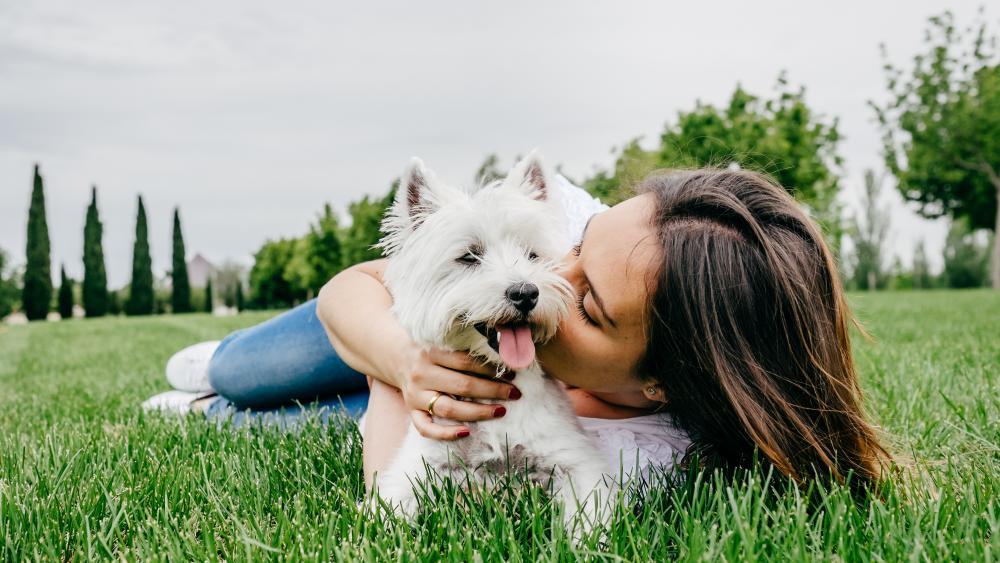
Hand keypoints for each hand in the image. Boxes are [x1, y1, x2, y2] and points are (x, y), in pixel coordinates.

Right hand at [394, 346, 519, 440]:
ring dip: (478, 412)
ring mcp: (415, 395)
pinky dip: (445, 434)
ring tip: (501, 411)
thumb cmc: (431, 350)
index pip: (466, 362)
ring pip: (448, 408)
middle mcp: (421, 374)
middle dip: (492, 390)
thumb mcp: (444, 342)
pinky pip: (426, 428)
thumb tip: (502, 358)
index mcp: (431, 352)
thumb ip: (466, 350)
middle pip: (461, 385)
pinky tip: (466, 432)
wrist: (398, 357)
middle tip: (514, 393)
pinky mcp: (411, 411)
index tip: (512, 374)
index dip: (491, 369)